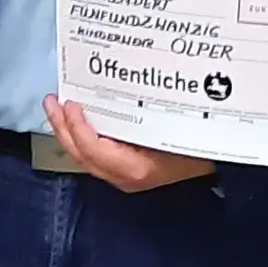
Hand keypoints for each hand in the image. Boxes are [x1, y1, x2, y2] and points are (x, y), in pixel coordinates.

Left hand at [42, 95, 215, 192]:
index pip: (95, 150)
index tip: (72, 103)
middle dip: (63, 129)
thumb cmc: (197, 143)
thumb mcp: (173, 127)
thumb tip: (116, 89)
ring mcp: (122, 177)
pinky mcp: (123, 171)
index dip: (79, 127)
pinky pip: (94, 155)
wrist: (215, 164)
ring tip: (56, 107)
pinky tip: (77, 119)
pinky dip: (81, 136)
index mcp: (135, 169)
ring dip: (68, 131)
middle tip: (52, 101)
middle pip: (82, 155)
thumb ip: (144, 116)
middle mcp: (123, 177)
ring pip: (85, 156)